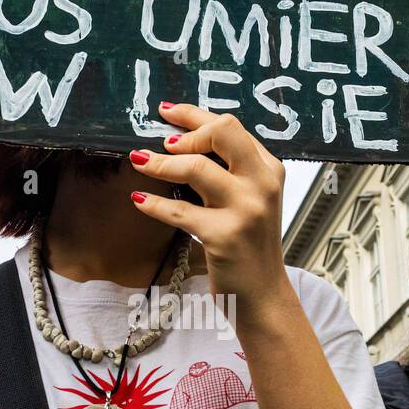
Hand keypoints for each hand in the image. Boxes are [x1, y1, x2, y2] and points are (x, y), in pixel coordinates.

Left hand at [128, 104, 286, 312]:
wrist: (263, 295)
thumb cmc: (249, 246)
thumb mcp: (250, 201)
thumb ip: (230, 171)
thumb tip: (182, 140)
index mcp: (269, 169)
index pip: (230, 126)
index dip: (194, 114)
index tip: (167, 113)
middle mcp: (262, 184)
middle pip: (221, 132)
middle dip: (185, 132)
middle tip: (162, 142)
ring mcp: (245, 210)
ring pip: (195, 167)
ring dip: (160, 163)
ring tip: (139, 162)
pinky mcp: (224, 237)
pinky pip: (178, 210)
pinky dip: (152, 203)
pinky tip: (139, 199)